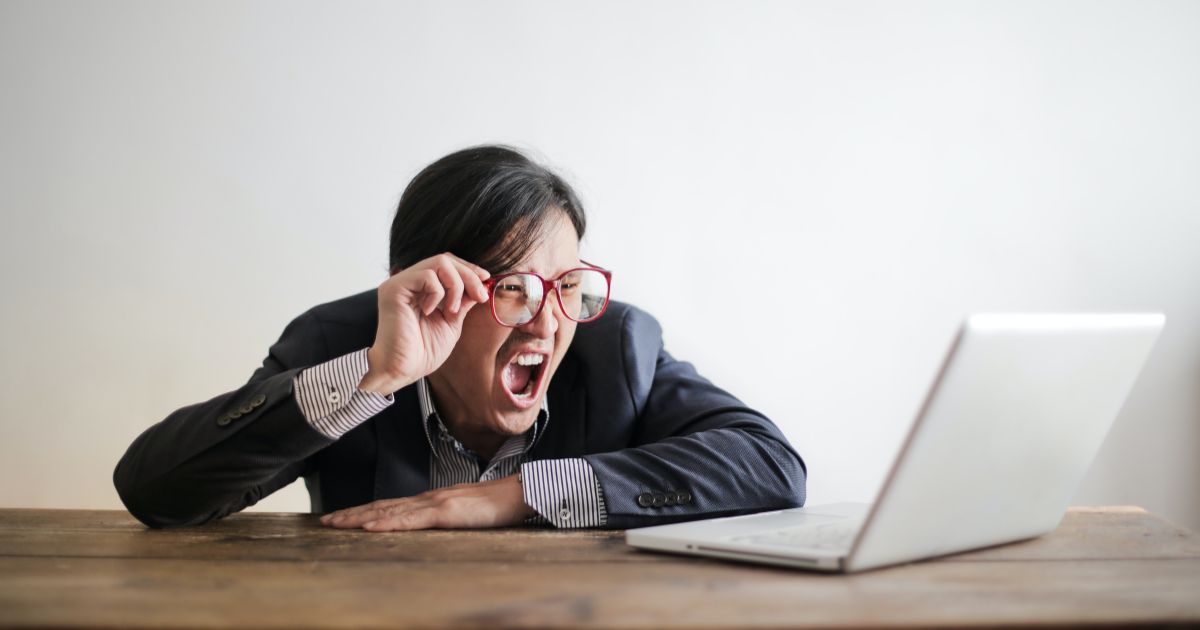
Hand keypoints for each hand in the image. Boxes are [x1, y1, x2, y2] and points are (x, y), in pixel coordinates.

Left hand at [319, 475, 535, 530]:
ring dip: (361, 517)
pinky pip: (411, 519)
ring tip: (337, 523)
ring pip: (390, 511)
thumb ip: (446, 517)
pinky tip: (370, 527)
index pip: (391, 505)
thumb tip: (430, 526)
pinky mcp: (446, 512)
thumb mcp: (465, 513)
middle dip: (353, 513)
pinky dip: (388, 522)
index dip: (365, 510)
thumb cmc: (498, 504)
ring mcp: (436, 503)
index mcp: (432, 500)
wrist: (520, 493)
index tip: (343, 516)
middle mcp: (428, 498)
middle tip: (326, 520)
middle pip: (383, 505)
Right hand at [358, 253, 490, 395]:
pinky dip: (438, 293)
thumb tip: (480, 284)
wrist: (403, 370)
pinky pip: (426, 276)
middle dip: (468, 276)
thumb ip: (462, 302)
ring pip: (439, 263)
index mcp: (420, 289)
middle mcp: (408, 282)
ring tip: (451, 311)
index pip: (446, 264)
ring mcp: (400, 283)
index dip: (468, 269)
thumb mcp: (451, 322)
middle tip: (480, 296)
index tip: (485, 280)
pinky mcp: (394, 289)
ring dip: (456, 286)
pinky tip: (430, 311)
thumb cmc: (423, 352)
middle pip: (445, 259)